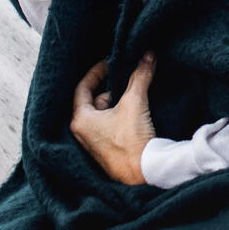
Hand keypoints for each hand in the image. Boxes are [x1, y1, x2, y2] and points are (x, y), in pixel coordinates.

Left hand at [71, 55, 156, 185]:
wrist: (143, 174)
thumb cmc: (131, 142)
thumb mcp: (135, 102)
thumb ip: (139, 76)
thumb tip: (147, 55)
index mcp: (81, 120)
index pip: (82, 88)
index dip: (97, 72)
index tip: (110, 63)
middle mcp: (82, 132)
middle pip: (94, 100)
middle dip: (112, 88)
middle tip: (129, 79)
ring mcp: (94, 143)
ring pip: (104, 114)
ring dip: (118, 103)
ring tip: (136, 96)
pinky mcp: (106, 151)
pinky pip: (110, 126)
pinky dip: (121, 116)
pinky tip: (136, 113)